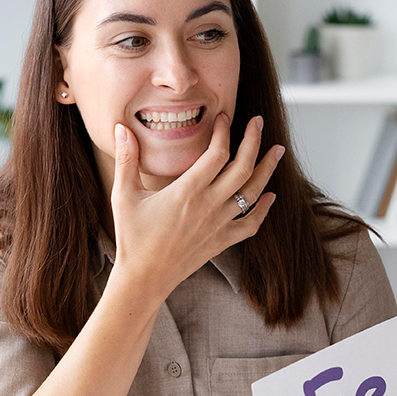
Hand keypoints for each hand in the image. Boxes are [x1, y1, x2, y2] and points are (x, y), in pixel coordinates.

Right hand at [110, 114, 282, 299]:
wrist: (144, 278)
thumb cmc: (132, 237)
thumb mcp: (124, 195)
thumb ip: (125, 159)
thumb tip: (119, 128)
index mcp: (187, 191)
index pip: (217, 153)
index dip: (223, 132)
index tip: (222, 117)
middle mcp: (209, 206)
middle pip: (243, 168)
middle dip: (254, 141)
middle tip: (258, 122)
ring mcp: (219, 225)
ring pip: (252, 193)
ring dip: (267, 170)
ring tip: (277, 151)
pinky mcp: (222, 242)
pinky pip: (251, 225)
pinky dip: (264, 210)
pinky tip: (270, 196)